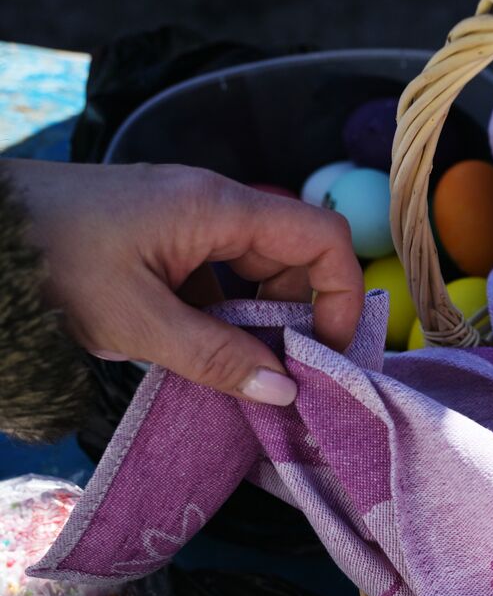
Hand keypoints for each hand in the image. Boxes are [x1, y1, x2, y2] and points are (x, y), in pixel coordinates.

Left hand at [3, 160, 362, 404]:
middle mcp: (213, 205)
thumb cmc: (49, 261)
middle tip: (277, 371)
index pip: (323, 237)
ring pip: (255, 268)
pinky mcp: (161, 233)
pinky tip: (194, 347)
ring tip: (233, 364)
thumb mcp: (134, 323)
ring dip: (258, 317)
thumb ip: (215, 357)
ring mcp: (186, 217)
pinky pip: (216, 273)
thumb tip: (285, 391)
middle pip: (294, 255)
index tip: (325, 351)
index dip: (340, 293)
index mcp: (219, 209)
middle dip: (297, 315)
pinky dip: (221, 312)